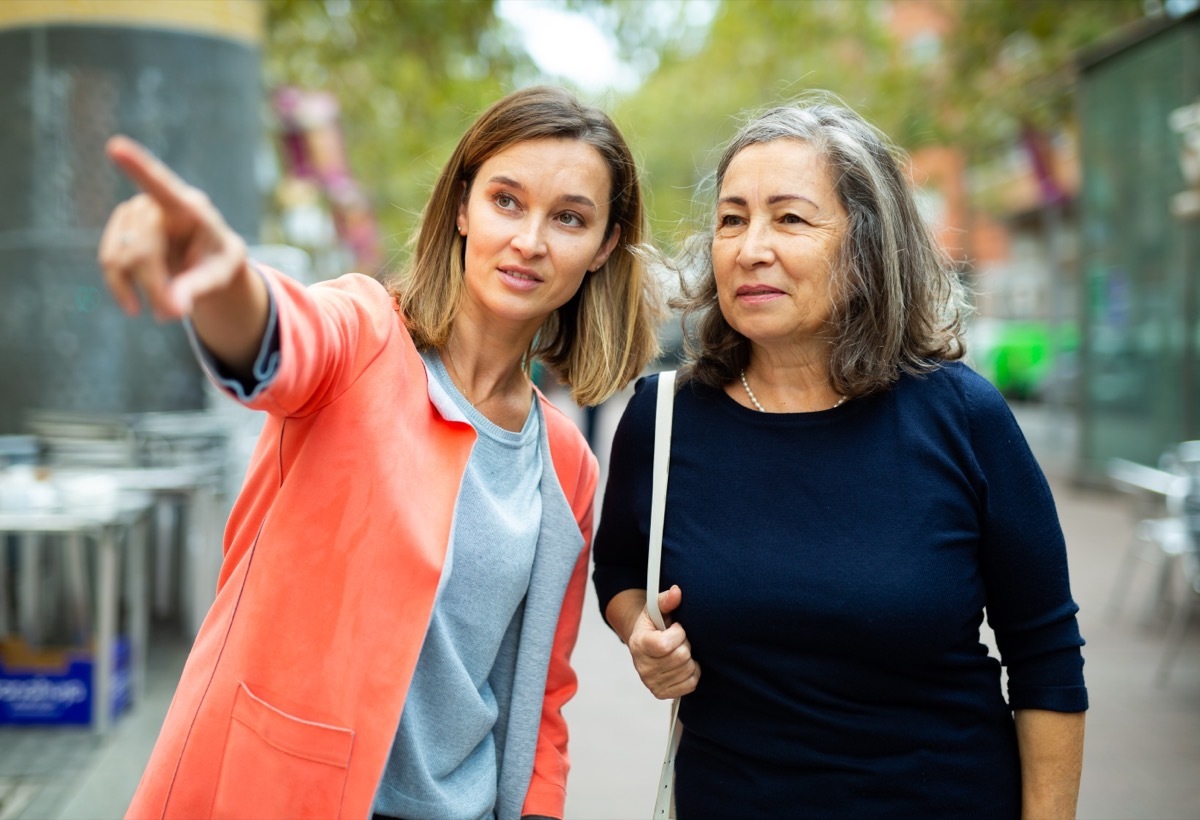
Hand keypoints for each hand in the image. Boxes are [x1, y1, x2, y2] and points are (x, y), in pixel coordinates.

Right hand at [97, 135, 249, 320]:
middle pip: (141, 248)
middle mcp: (155, 204)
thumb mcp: (219, 276)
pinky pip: (109, 260)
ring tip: (165, 313)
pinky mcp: (121, 230)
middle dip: (153, 286)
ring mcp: (134, 214)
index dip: (137, 167)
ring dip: (136, 289)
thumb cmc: (219, 261)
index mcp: (188, 207)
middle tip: (171, 316)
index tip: (115, 147)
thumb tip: (171, 308)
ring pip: (120, 256)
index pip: (162, 185)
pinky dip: (119, 286)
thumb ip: (198, 288)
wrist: (207, 259)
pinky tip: (135, 303)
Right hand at [626, 585, 699, 699]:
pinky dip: (691, 672)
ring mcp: (652, 683)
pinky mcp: (662, 693)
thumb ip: (665, 600)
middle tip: (679, 640)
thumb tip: (677, 591)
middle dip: (685, 644)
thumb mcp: (655, 609)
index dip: (678, 634)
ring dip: (689, 658)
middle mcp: (643, 667)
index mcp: (639, 644)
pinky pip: (691, 683)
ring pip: (688, 670)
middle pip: (681, 656)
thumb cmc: (652, 626)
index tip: (676, 628)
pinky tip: (682, 664)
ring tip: (678, 651)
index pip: (665, 645)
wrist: (645, 646)